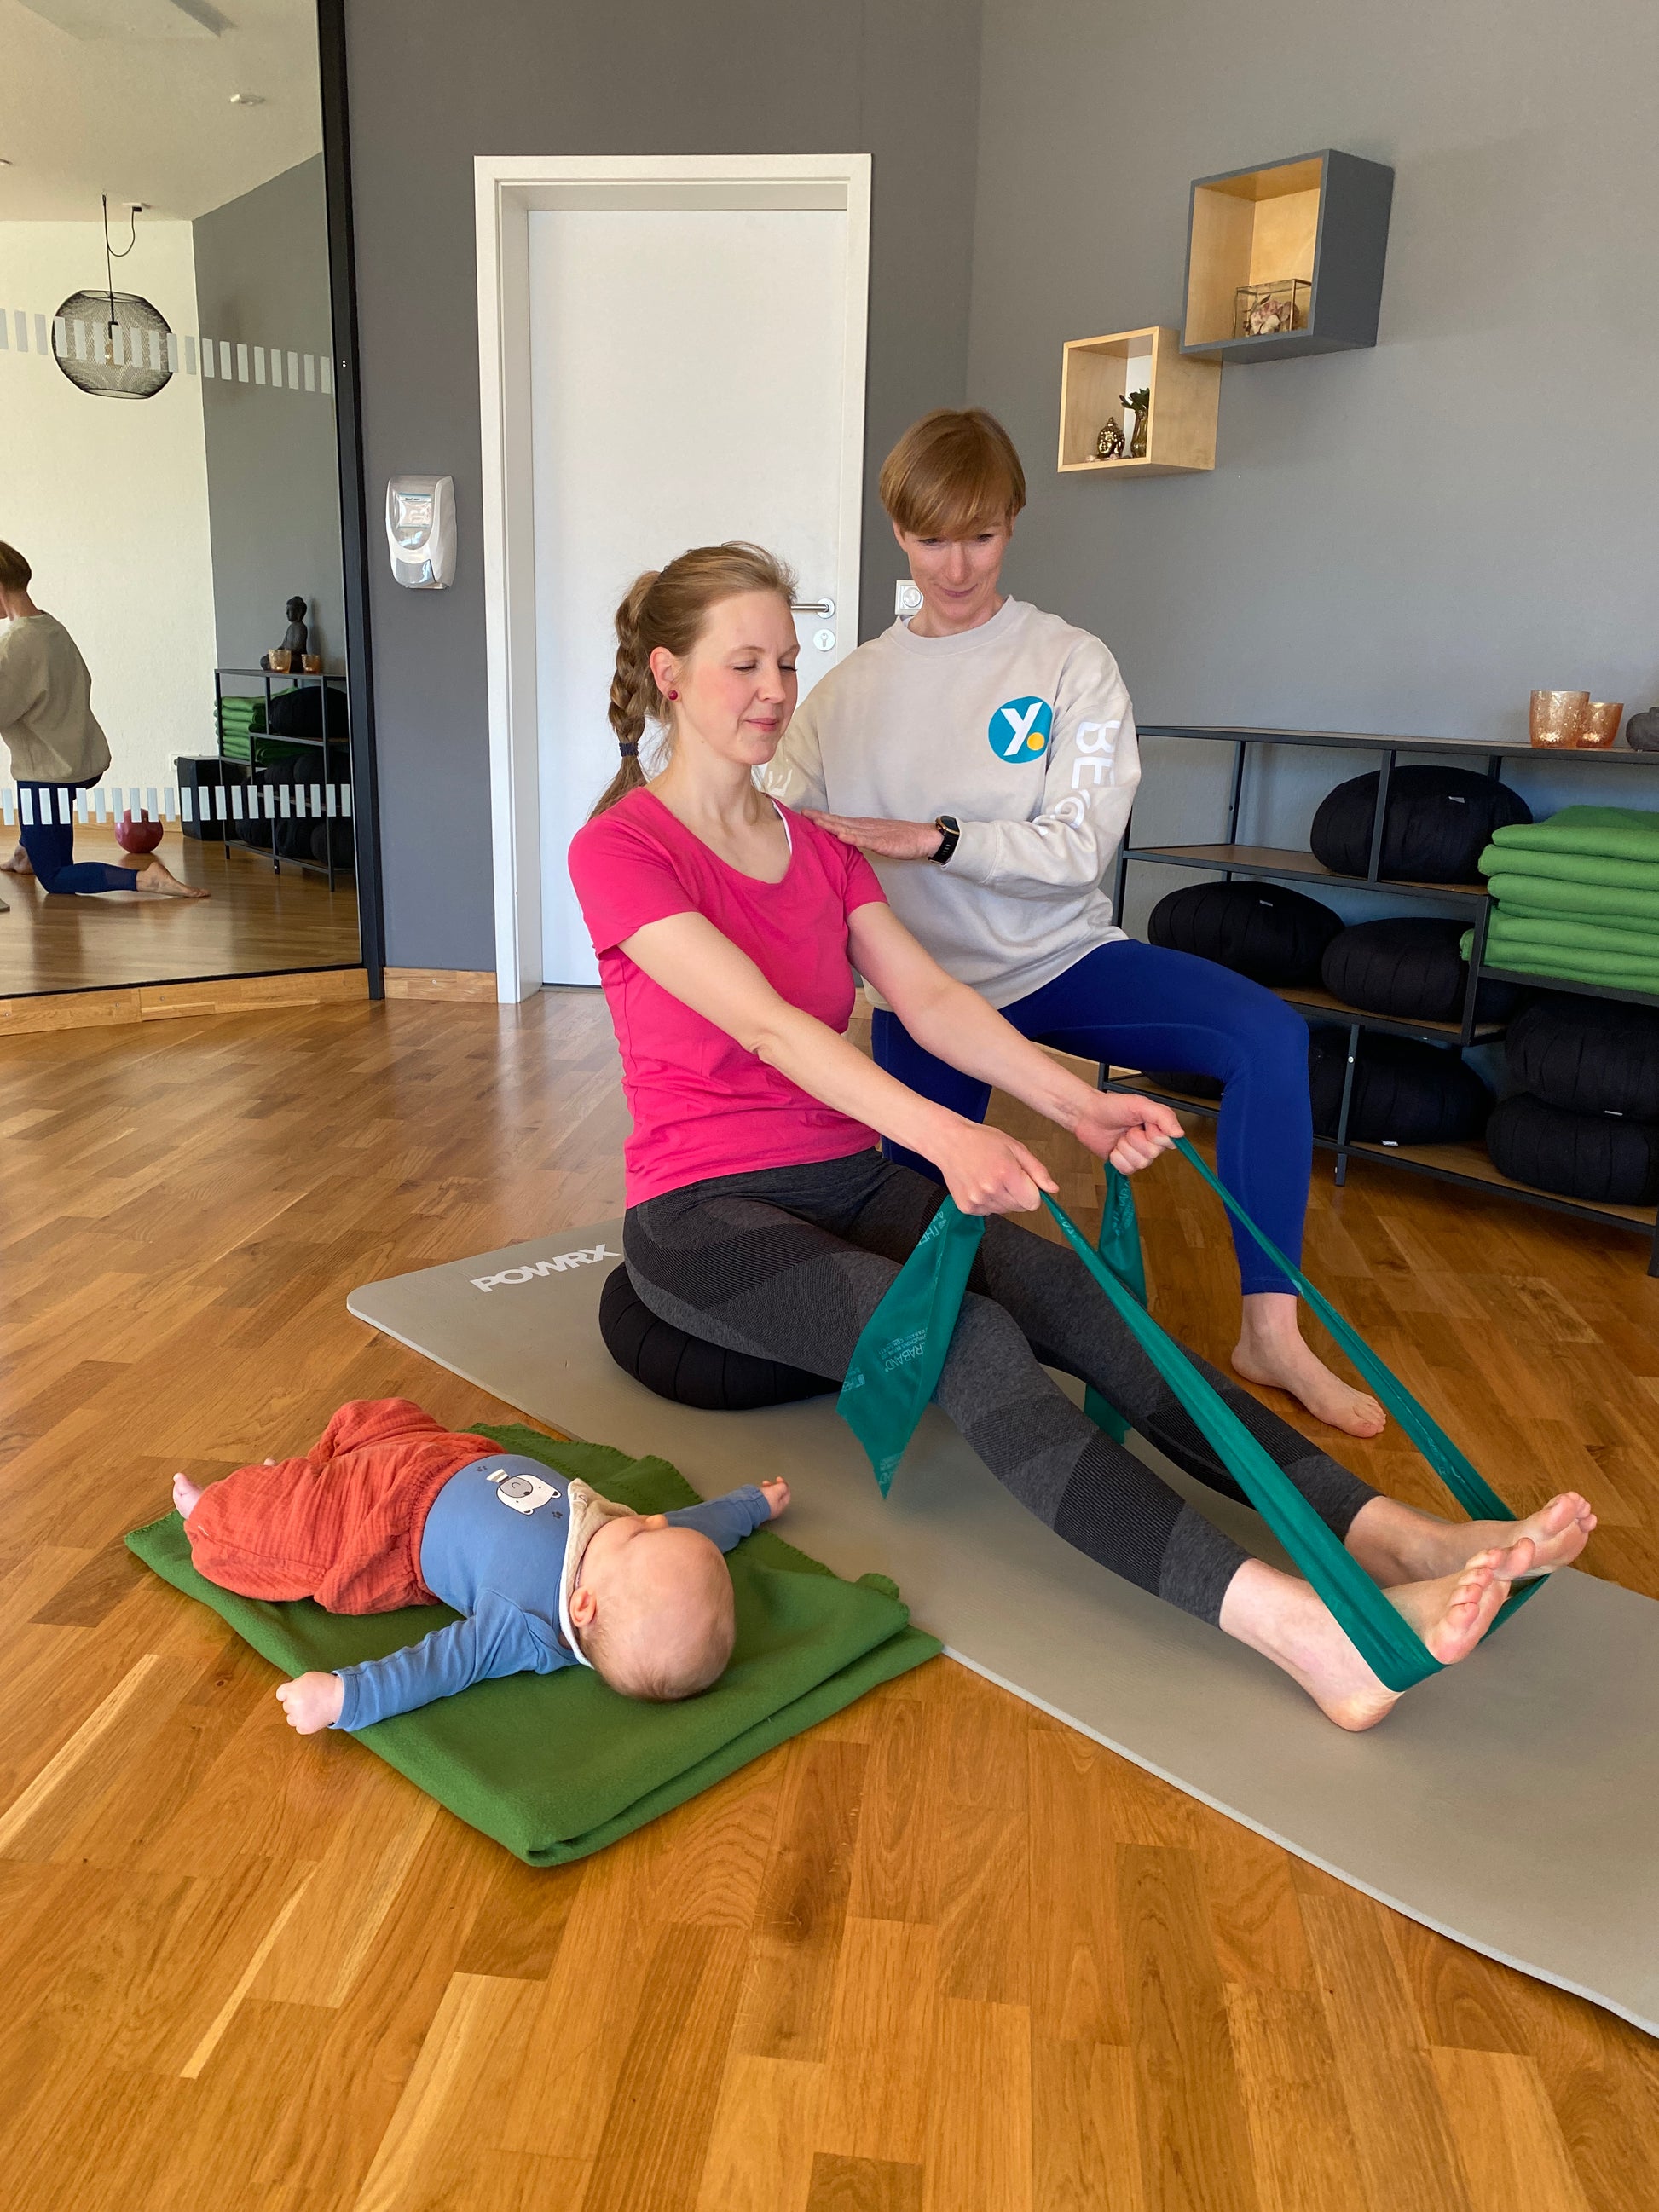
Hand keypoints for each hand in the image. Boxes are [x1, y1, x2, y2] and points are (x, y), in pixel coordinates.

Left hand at [277, 1671, 344, 1733]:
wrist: (340, 1699)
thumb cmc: (326, 1685)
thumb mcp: (307, 1677)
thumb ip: (295, 1685)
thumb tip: (289, 1692)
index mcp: (291, 1690)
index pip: (280, 1694)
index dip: (288, 1693)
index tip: (295, 1693)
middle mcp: (292, 1705)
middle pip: (286, 1706)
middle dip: (294, 1703)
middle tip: (308, 1700)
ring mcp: (298, 1718)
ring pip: (291, 1718)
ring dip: (298, 1715)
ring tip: (311, 1709)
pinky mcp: (304, 1728)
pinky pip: (299, 1727)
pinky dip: (305, 1723)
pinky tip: (313, 1716)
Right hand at [758, 1477, 790, 1518]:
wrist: (749, 1506)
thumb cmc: (763, 1501)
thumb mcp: (777, 1490)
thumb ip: (783, 1486)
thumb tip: (784, 1485)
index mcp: (780, 1507)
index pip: (786, 1495)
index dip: (783, 1485)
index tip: (778, 1479)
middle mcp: (773, 1510)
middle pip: (777, 1496)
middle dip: (774, 1487)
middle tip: (769, 1482)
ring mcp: (764, 1509)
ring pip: (768, 1497)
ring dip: (766, 1489)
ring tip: (762, 1486)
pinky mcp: (756, 1508)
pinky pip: (761, 1499)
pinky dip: (760, 1494)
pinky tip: (757, 1491)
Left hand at [803, 810, 943, 860]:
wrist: (923, 838)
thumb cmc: (902, 839)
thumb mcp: (877, 838)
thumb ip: (862, 838)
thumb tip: (845, 839)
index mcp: (864, 826)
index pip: (839, 821)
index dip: (823, 818)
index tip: (805, 815)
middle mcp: (866, 827)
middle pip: (840, 822)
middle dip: (821, 819)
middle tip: (803, 814)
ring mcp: (875, 834)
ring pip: (850, 829)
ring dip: (833, 825)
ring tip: (817, 822)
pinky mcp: (884, 843)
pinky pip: (866, 841)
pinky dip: (853, 838)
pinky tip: (841, 836)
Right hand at [932, 1121, 1057, 1215]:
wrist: (948, 1142)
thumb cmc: (982, 1141)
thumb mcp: (1015, 1147)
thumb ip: (1037, 1170)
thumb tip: (1053, 1189)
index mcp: (1006, 1173)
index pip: (1033, 1203)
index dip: (1032, 1192)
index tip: (1023, 1180)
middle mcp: (991, 1190)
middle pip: (1020, 1207)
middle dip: (1018, 1194)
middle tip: (1004, 1174)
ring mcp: (977, 1200)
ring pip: (1005, 1210)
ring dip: (1003, 1198)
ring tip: (989, 1177)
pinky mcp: (966, 1207)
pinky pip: (989, 1211)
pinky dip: (988, 1201)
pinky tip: (979, 1184)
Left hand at [1071, 1090, 1182, 1174]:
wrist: (1087, 1115)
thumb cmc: (1111, 1106)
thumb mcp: (1140, 1104)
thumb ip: (1162, 1116)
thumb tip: (1179, 1134)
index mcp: (1158, 1127)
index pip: (1168, 1142)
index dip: (1154, 1135)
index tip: (1144, 1124)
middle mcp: (1150, 1142)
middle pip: (1152, 1154)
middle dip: (1135, 1140)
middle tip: (1128, 1129)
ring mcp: (1137, 1153)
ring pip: (1140, 1163)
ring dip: (1125, 1149)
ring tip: (1120, 1136)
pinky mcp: (1124, 1163)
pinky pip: (1127, 1169)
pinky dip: (1117, 1158)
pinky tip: (1114, 1148)